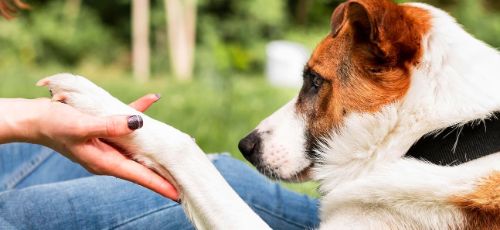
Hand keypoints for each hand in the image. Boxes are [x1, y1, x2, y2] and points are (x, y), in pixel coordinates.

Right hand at [31, 94, 178, 200]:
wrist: (34, 118)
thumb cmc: (54, 125)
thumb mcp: (81, 126)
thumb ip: (110, 125)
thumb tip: (139, 123)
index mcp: (104, 162)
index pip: (139, 176)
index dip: (159, 184)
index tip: (177, 193)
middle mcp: (109, 156)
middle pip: (142, 165)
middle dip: (162, 170)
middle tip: (185, 174)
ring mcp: (107, 144)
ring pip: (138, 145)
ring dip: (156, 143)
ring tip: (177, 144)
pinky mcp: (104, 129)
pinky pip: (125, 121)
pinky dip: (138, 112)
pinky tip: (151, 99)